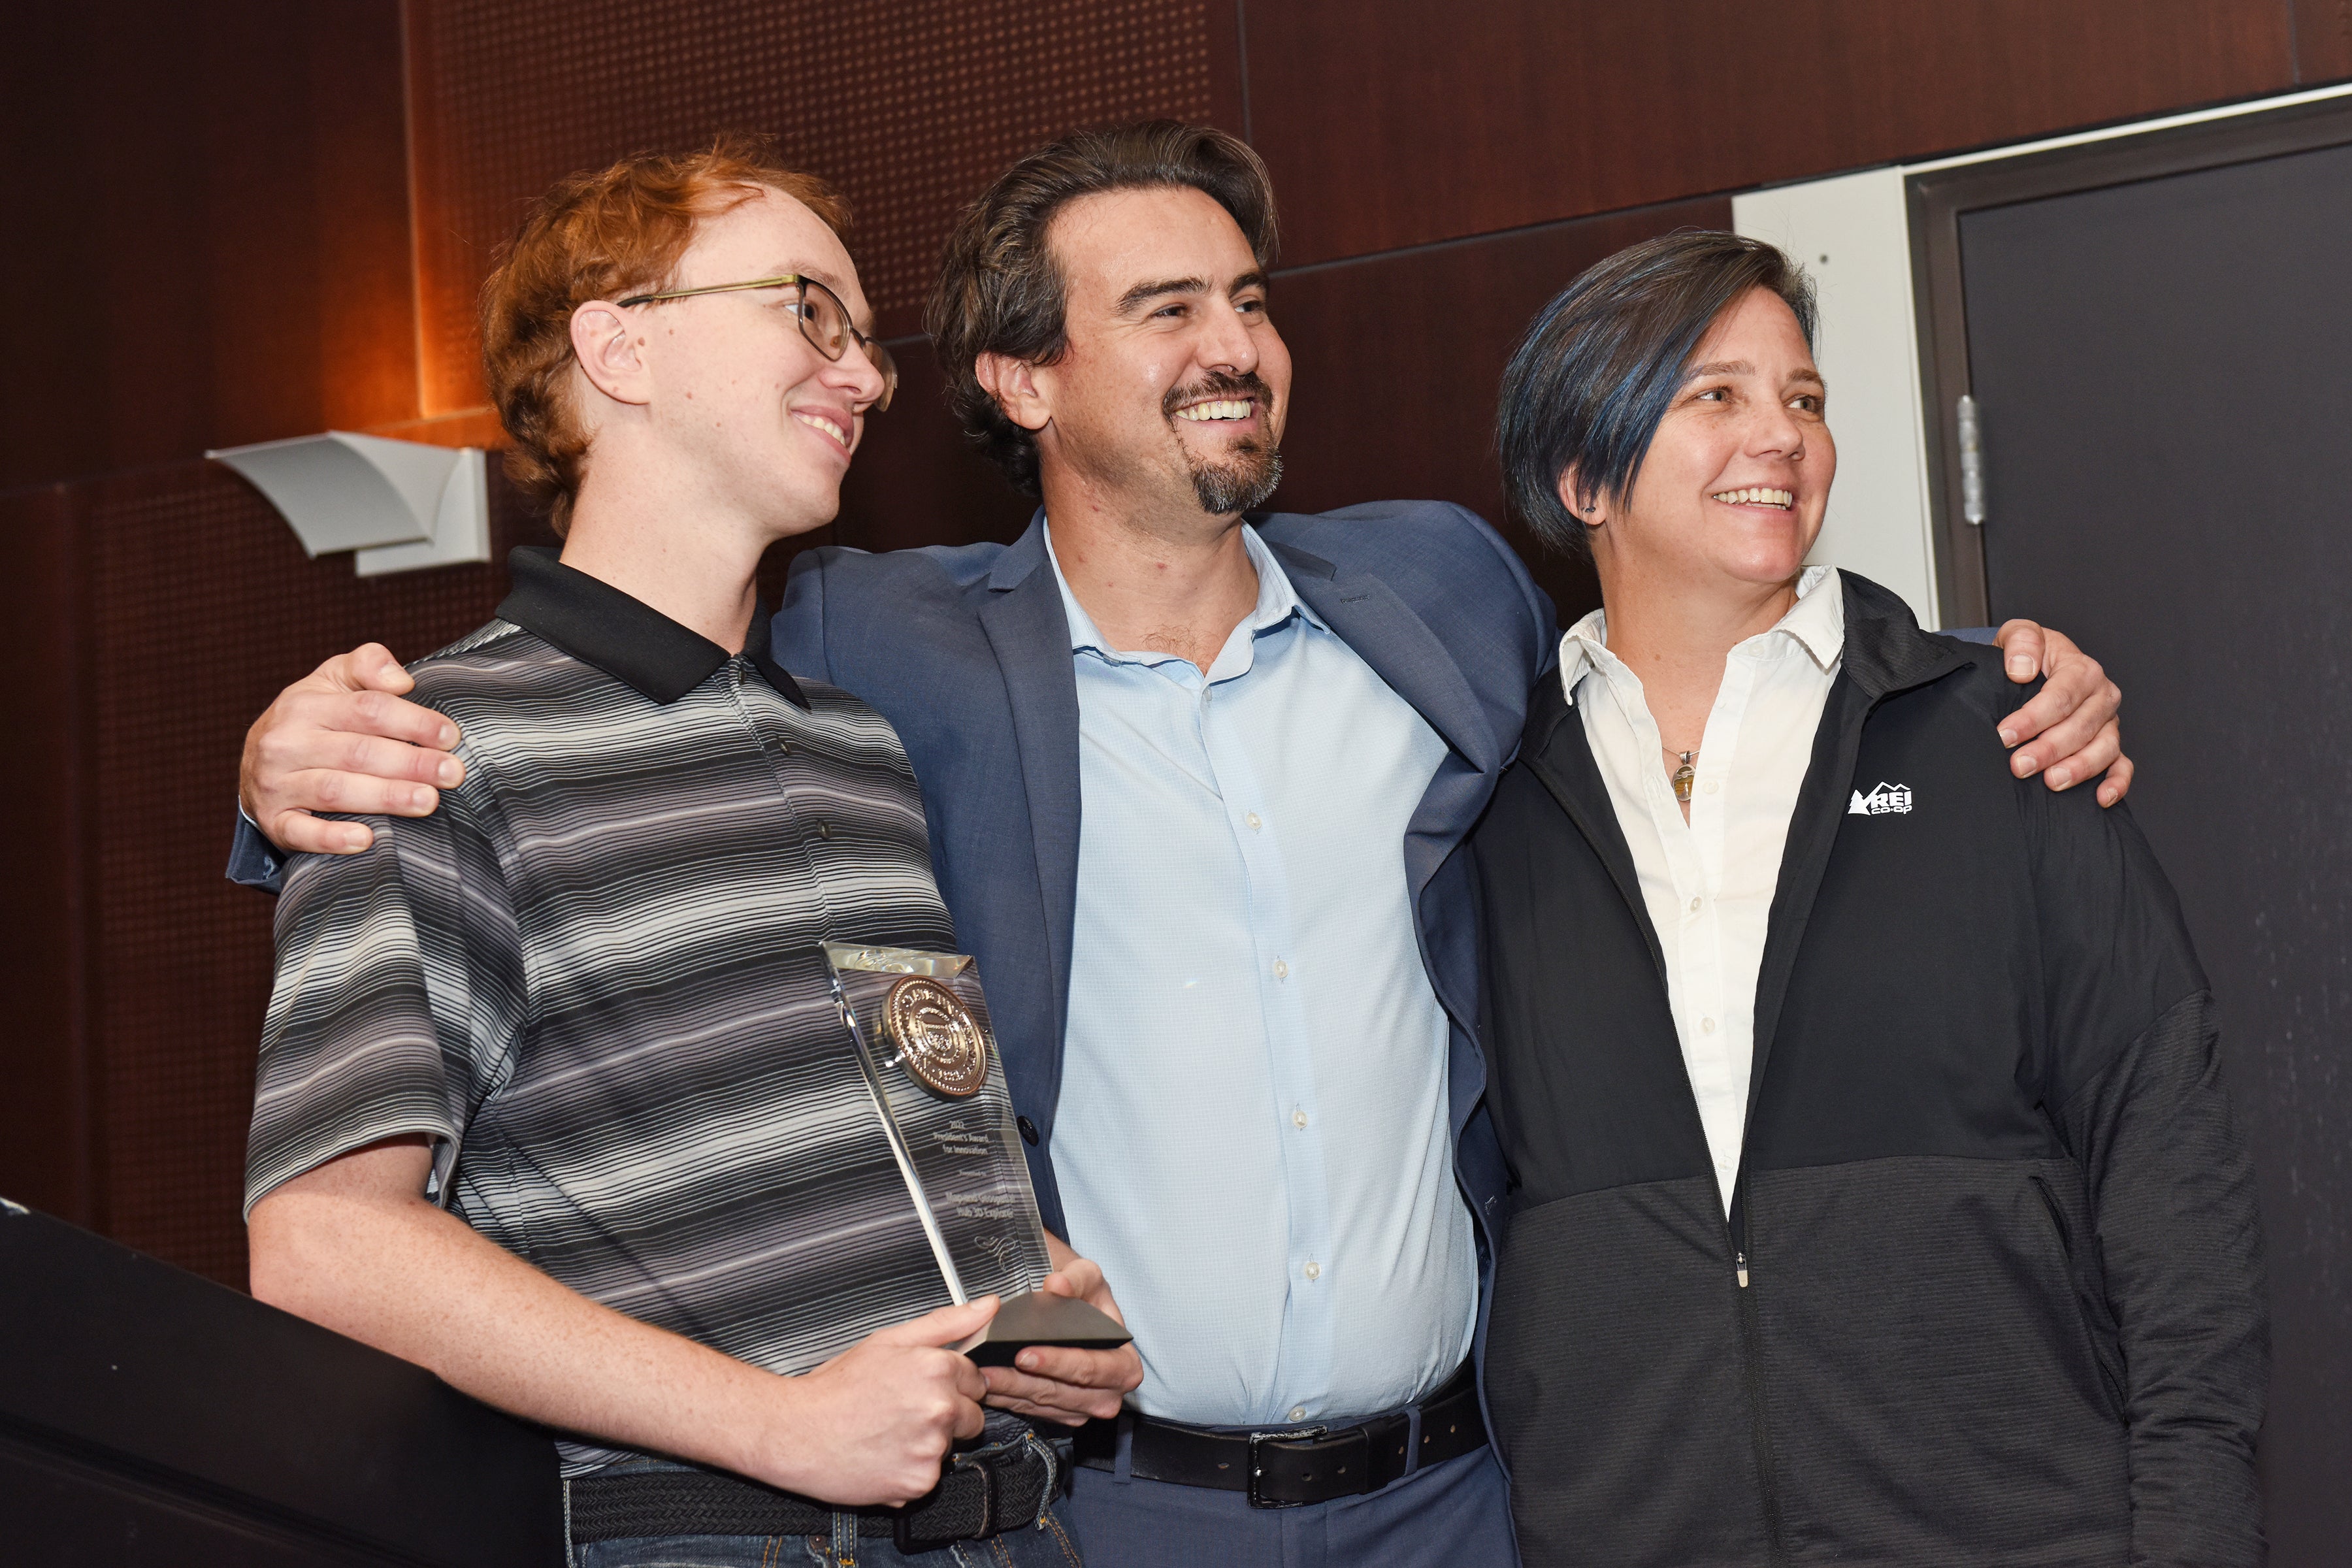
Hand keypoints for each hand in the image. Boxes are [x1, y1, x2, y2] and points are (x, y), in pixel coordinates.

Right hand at [242, 644, 464, 853]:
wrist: (256, 763)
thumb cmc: (313, 719)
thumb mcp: (333, 680)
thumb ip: (368, 666)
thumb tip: (402, 681)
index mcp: (306, 705)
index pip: (368, 709)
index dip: (413, 722)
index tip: (450, 736)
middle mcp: (286, 743)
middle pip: (357, 751)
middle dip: (410, 762)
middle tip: (452, 773)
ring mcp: (275, 784)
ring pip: (334, 790)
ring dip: (384, 797)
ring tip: (428, 801)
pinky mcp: (272, 821)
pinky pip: (300, 832)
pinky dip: (332, 838)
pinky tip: (367, 840)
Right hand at [752, 1297, 995, 1505]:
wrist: (796, 1432)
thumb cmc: (836, 1388)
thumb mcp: (889, 1341)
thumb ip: (946, 1323)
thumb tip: (987, 1305)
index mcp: (936, 1369)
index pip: (976, 1379)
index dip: (950, 1384)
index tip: (923, 1389)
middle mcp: (940, 1408)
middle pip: (972, 1416)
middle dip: (947, 1415)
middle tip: (904, 1412)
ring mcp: (931, 1448)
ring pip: (950, 1447)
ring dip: (927, 1444)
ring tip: (888, 1433)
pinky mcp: (919, 1482)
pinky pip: (929, 1476)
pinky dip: (911, 1471)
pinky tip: (884, 1455)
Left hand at [982, 1238, 1143, 1425]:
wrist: (1074, 1307)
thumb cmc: (1086, 1293)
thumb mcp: (1088, 1275)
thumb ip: (1077, 1278)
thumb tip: (1058, 1285)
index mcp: (1124, 1366)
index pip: (1092, 1369)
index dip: (1059, 1363)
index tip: (1026, 1353)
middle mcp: (1107, 1394)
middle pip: (1062, 1393)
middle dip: (1024, 1382)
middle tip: (991, 1369)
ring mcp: (1081, 1409)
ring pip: (1041, 1404)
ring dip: (1008, 1391)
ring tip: (980, 1375)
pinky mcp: (1058, 1415)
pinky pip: (1029, 1410)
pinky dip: (1006, 1397)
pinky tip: (985, 1383)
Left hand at [1990, 621, 2130, 805]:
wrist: (2032, 669)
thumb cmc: (2027, 655)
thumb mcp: (2018, 635)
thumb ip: (2021, 641)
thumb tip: (2022, 669)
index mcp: (2082, 668)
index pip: (2061, 695)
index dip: (2033, 717)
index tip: (2005, 734)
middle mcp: (2101, 696)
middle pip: (2081, 726)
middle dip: (2049, 748)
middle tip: (2019, 765)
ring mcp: (2108, 723)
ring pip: (2104, 748)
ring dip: (2079, 768)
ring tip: (2051, 782)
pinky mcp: (2110, 744)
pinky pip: (2122, 765)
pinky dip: (2117, 783)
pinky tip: (2101, 799)